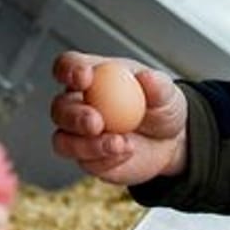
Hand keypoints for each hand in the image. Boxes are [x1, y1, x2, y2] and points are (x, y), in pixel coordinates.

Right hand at [50, 51, 188, 186]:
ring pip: (64, 141)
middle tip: (96, 123)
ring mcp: (78, 135)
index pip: (67, 67)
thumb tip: (146, 78)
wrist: (170, 143)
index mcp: (91, 78)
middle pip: (60, 108)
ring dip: (87, 145)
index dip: (69, 70)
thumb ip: (157, 85)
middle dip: (74, 116)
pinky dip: (106, 159)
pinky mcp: (87, 160)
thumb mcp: (167, 93)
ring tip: (119, 143)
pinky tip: (126, 152)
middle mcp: (77, 105)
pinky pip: (86, 162)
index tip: (84, 77)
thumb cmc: (161, 108)